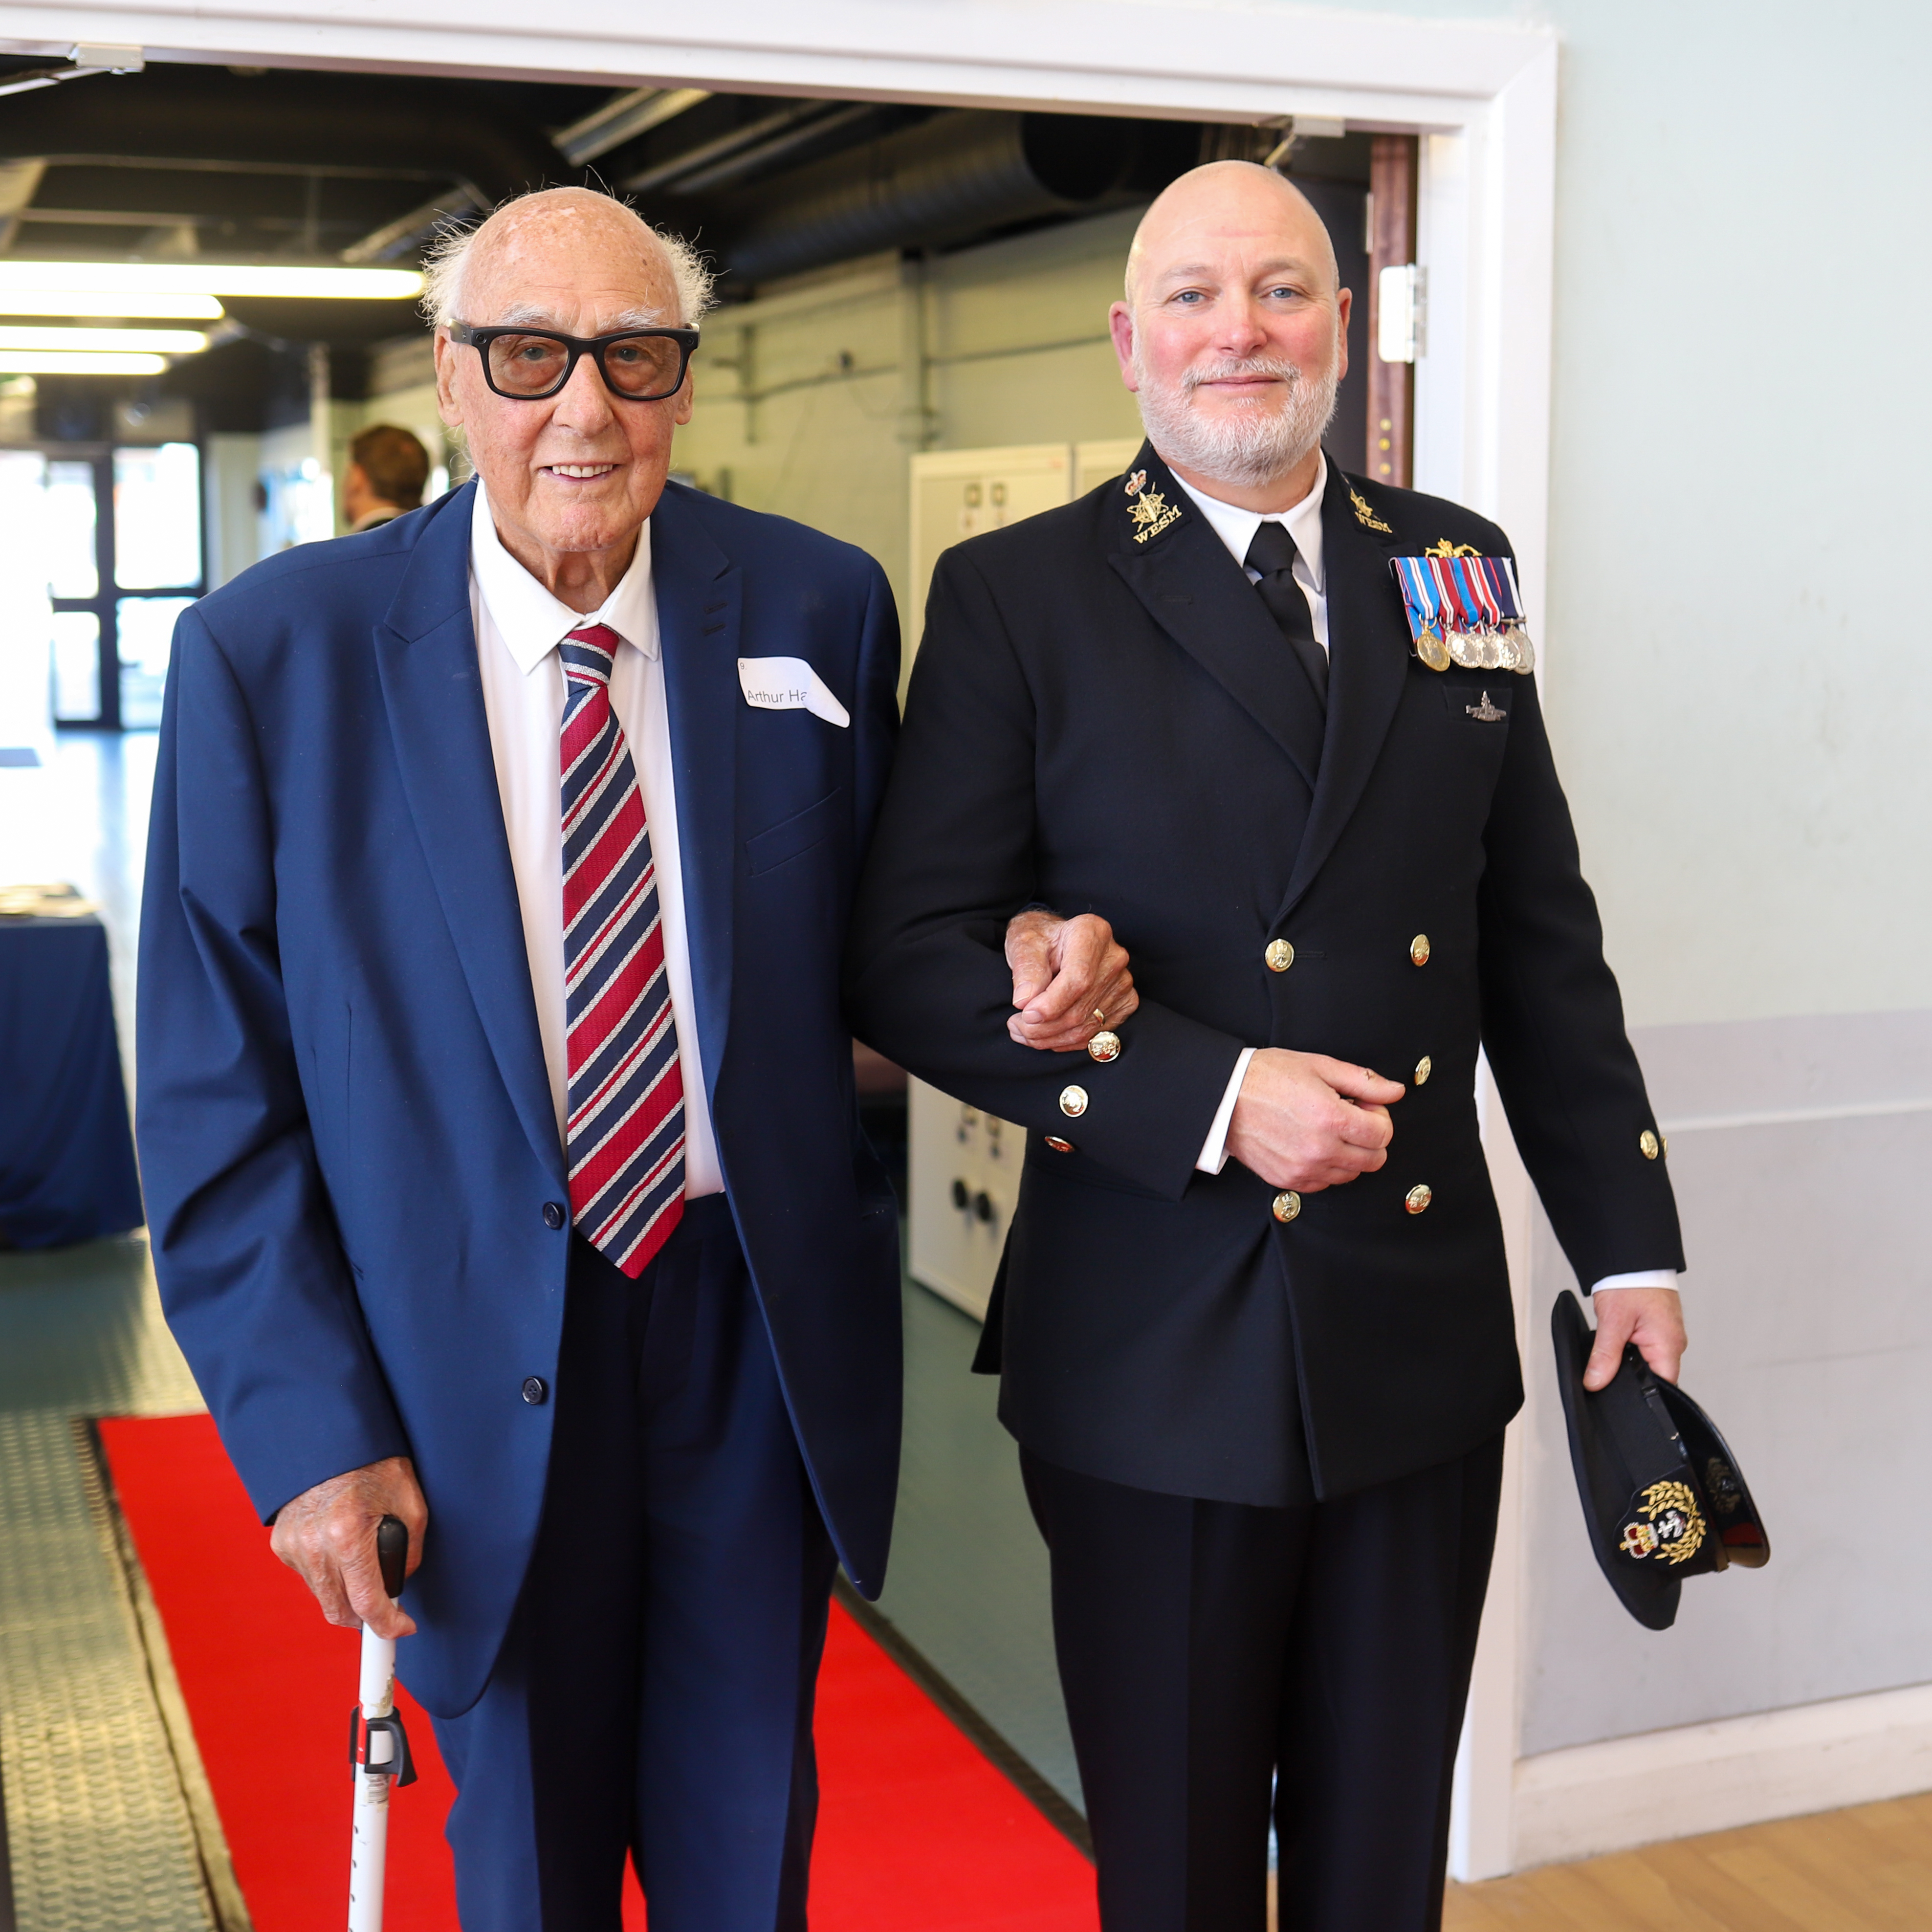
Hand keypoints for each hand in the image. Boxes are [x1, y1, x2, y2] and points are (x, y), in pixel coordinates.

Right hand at [269, 1455, 426, 1638]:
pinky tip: (340, 1548)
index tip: (403, 1629)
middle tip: (386, 1607)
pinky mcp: (281, 1542)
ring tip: (364, 1566)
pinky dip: (327, 1574)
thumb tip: (398, 1583)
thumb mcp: (410, 1503)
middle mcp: (313, 1545)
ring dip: (345, 1594)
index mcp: (347, 1534)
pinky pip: (308, 1575)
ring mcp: (292, 1545)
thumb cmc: (376, 1465)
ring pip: (322, 1596)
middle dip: (366, 1617)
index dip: (388, 1624)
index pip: (366, 1602)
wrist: (331, 1438)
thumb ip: (409, 1550)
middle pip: (339, 1610)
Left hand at [1005, 909, 1138, 1050]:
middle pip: (1080, 1008)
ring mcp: (1122, 983)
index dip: (1051, 1004)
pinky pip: (1094, 1035)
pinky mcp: (1124, 1003)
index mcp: (1092, 934)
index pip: (1078, 979)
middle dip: (1043, 1026)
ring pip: (1086, 1026)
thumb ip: (1025, 970)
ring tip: (1022, 1032)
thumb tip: (1024, 1001)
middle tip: (1015, 1026)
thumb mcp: (1024, 943)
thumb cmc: (1040, 939)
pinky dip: (1065, 1042)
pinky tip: (1044, 1034)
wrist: (1057, 942)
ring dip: (1050, 1038)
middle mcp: (1114, 958)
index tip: (1026, 1015)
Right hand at [1223, 1049, 1403, 1190]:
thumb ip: (1363, 1081)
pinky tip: (1311, 1143)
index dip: (1379, 1116)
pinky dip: (1326, 1166)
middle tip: (1349, 1117)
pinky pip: (1325, 1183)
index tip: (1363, 1105)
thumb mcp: (1318, 1066)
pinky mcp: (1288, 1180)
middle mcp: (1320, 1150)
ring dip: (1349, 1153)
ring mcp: (1303, 1170)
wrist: (1222, 1098)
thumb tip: (1396, 1091)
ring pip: (1351, 1174)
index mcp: (1332, 1119)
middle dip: (1370, 1137)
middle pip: (1374, 1160)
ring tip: (1327, 1129)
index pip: (1383, 1134)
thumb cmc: (1267, 1076)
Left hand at [1583, 1287, 1685, 1389]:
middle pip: (1652, 1377)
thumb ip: (1605, 1355)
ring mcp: (1664, 1336)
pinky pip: (1642, 1349)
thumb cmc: (1630, 1282)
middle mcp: (1671, 1343)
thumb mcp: (1612, 1321)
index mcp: (1668, 1345)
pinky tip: (1615, 1345)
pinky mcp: (1655, 1329)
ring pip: (1645, 1363)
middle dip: (1629, 1378)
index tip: (1617, 1395)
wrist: (1632, 1258)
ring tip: (1611, 1354)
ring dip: (1627, 1362)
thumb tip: (1596, 1382)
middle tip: (1608, 1372)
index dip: (1640, 1395)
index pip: (1662, 1387)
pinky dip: (1627, 1350)